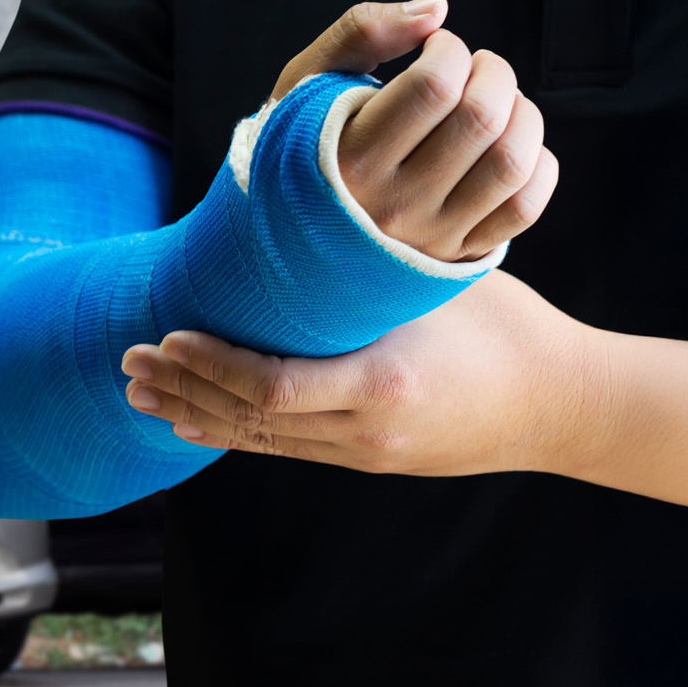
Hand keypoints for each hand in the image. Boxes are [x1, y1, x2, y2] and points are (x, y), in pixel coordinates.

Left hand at [118, 272, 591, 475]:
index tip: (167, 337)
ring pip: (261, 441)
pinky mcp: (369, 459)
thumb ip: (364, 274)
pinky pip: (287, 449)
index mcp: (380, 384)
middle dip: (183, 391)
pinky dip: (236, 432)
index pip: (270, 386)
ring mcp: (365, 453)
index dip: (210, 366)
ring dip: (197, 414)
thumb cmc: (503, 326)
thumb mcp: (431, 287)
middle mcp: (364, 431)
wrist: (559, 403)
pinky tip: (198, 424)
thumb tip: (296, 228)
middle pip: (249, 420)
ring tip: (144, 394)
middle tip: (127, 364)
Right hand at [270, 0, 560, 262]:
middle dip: (493, 72)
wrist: (294, 242)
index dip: (450, 48)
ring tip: (497, 104)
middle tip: (474, 69)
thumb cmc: (304, 146)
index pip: (435, 84)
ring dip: (522, 115)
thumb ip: (362, 31)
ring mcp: (431, 236)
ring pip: (511, 162)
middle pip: (481, 118)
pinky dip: (538, 165)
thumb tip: (439, 7)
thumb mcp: (307, 82)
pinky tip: (511, 145)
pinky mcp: (459, 255)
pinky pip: (525, 209)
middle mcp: (394, 204)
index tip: (436, 49)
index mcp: (351, 157)